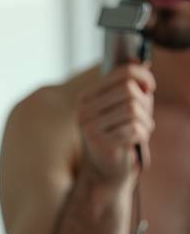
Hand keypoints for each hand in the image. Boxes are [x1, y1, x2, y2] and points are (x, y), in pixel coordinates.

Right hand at [77, 64, 155, 184]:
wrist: (106, 171)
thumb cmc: (118, 137)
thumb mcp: (121, 110)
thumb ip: (129, 89)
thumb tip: (140, 62)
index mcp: (87, 98)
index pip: (122, 73)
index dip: (143, 76)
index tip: (150, 88)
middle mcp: (84, 109)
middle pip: (129, 91)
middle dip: (145, 105)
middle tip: (144, 118)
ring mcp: (90, 126)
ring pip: (134, 110)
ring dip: (146, 122)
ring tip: (140, 132)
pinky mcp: (101, 143)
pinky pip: (135, 129)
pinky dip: (143, 135)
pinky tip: (135, 142)